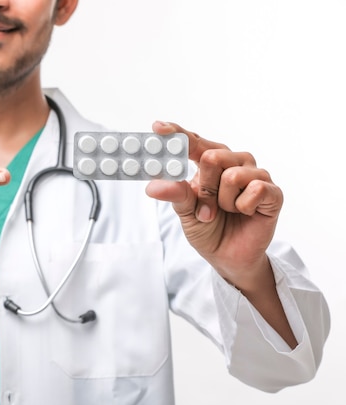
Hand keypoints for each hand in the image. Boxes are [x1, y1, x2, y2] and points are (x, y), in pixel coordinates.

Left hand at [145, 121, 282, 290]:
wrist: (228, 257)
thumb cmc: (208, 228)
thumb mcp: (185, 211)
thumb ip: (175, 194)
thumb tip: (152, 186)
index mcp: (211, 161)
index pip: (194, 141)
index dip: (176, 133)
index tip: (157, 127)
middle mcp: (234, 162)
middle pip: (212, 156)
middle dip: (204, 188)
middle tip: (205, 209)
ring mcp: (256, 174)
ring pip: (232, 175)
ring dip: (223, 202)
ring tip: (226, 212)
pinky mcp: (273, 192)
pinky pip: (255, 189)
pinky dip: (243, 207)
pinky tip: (245, 213)